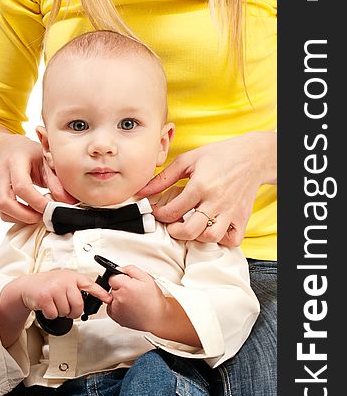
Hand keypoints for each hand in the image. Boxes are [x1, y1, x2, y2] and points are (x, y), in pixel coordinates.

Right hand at [0, 134, 76, 223]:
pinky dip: (16, 218)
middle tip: (44, 217)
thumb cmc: (28, 154)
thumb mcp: (45, 160)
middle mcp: (1, 174)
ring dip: (21, 219)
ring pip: (1, 211)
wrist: (5, 149)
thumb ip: (56, 180)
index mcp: (15, 161)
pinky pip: (2, 213)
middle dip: (26, 216)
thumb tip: (69, 203)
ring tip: (39, 215)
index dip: (37, 202)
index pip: (22, 187)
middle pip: (5, 202)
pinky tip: (29, 212)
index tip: (52, 209)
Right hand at [17, 270, 112, 319]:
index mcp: (72, 277)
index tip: (109, 299)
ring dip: (60, 312)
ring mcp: (54, 288)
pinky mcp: (45, 298)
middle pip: (78, 305)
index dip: (101, 293)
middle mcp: (65, 281)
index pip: (90, 285)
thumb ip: (77, 288)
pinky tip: (47, 306)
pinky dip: (51, 314)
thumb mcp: (64, 281)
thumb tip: (92, 300)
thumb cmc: (47, 285)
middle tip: (67, 309)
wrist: (27, 286)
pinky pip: (54, 314)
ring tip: (54, 303)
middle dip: (73, 312)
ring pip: (66, 311)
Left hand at [107, 266, 165, 332]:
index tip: (129, 283)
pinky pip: (112, 307)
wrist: (157, 319)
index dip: (122, 278)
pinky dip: (118, 306)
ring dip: (119, 297)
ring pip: (111, 296)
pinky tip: (129, 307)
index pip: (113, 277)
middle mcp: (118, 298)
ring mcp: (116, 309)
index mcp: (125, 287)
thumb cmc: (154, 301)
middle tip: (134, 293)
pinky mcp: (115, 317)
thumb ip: (130, 269)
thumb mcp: (147, 278)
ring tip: (133, 301)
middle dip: (121, 287)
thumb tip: (120, 269)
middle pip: (112, 287)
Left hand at [137, 131, 276, 246]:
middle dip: (174, 231)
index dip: (159, 214)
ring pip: (210, 237)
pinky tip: (212, 228)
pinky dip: (221, 239)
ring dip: (197, 236)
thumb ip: (163, 178)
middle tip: (172, 224)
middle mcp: (216, 201)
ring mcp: (231, 211)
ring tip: (192, 225)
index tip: (157, 212)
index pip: (172, 211)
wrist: (253, 155)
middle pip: (190, 230)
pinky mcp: (242, 217)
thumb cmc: (219, 156)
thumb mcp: (187, 160)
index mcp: (200, 185)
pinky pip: (232, 239)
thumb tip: (141, 191)